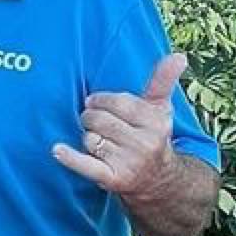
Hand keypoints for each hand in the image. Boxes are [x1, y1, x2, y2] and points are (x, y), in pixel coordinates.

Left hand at [54, 52, 187, 197]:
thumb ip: (163, 80)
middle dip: (91, 118)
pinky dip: (70, 158)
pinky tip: (57, 150)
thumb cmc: (152, 134)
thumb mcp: (160, 108)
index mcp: (156, 122)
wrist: (157, 179)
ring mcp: (129, 163)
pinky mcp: (112, 179)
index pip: (118, 102)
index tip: (95, 102)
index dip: (102, 101)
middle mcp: (144, 144)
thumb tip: (178, 56)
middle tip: (96, 123)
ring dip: (88, 138)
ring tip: (99, 141)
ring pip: (90, 139)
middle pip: (100, 120)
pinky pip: (85, 165)